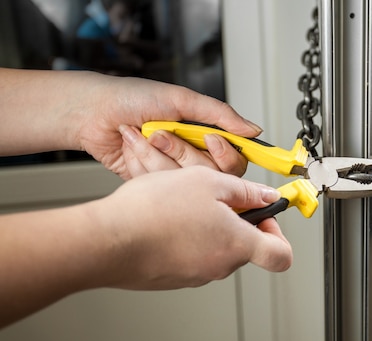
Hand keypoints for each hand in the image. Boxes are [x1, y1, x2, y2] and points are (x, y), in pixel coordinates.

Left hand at [0, 69, 254, 178]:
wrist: (92, 114)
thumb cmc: (132, 98)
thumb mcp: (182, 99)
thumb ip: (221, 115)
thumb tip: (254, 130)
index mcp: (205, 135)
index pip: (234, 158)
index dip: (226, 155)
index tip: (211, 142)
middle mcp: (192, 155)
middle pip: (211, 175)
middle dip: (183, 152)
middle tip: (162, 134)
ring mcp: (172, 172)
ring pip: (184, 182)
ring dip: (159, 156)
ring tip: (143, 137)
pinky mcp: (152, 184)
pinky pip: (160, 186)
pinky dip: (142, 165)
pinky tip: (131, 150)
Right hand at [94, 166, 292, 288]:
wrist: (107, 240)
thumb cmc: (154, 211)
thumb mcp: (208, 181)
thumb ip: (244, 191)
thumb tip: (265, 197)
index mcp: (238, 245)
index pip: (281, 255)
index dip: (278, 233)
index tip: (266, 214)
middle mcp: (220, 267)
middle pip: (244, 246)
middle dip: (235, 220)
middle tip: (216, 198)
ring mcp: (194, 276)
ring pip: (214, 248)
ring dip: (207, 226)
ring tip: (183, 204)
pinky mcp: (172, 278)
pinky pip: (189, 255)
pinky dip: (185, 237)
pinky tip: (165, 219)